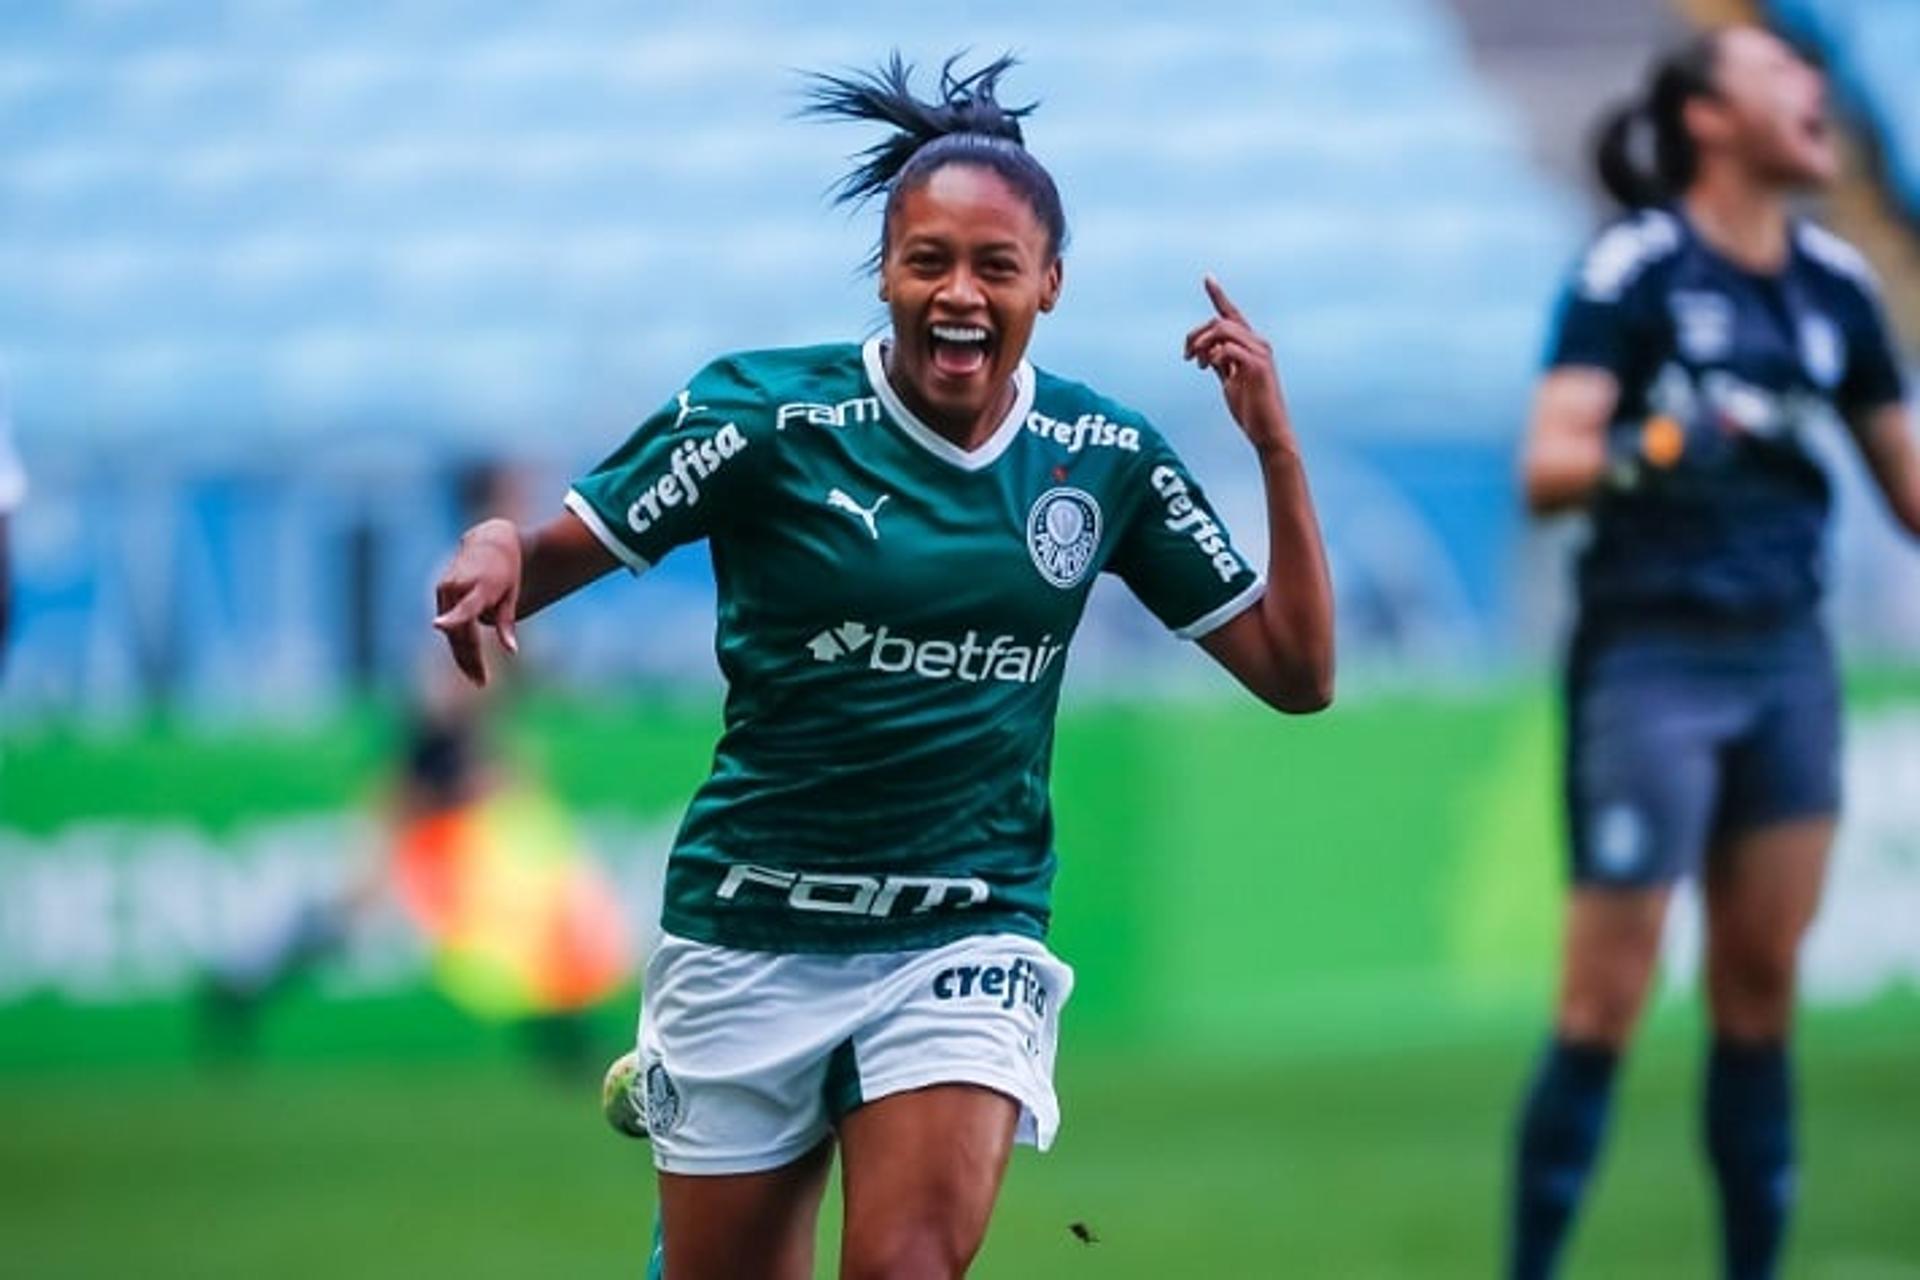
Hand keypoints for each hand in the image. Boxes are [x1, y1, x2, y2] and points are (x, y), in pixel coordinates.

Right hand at [432, 518, 522, 685]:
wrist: (489, 540)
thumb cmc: (507, 571)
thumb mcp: (512, 594)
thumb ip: (507, 623)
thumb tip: (512, 651)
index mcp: (480, 586)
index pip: (465, 605)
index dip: (453, 617)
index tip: (438, 625)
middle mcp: (457, 587)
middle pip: (459, 629)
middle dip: (469, 658)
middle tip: (482, 682)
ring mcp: (445, 589)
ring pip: (452, 631)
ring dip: (463, 656)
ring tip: (478, 677)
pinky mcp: (440, 593)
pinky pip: (449, 624)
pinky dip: (458, 642)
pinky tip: (470, 661)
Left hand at [1184, 276, 1294, 456]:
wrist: (1269, 432)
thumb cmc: (1251, 410)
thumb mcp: (1230, 382)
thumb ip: (1220, 364)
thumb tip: (1206, 353)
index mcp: (1251, 345)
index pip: (1232, 315)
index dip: (1219, 296)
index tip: (1207, 278)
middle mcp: (1258, 343)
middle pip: (1220, 320)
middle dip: (1196, 334)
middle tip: (1186, 355)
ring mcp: (1260, 353)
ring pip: (1223, 330)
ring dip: (1202, 343)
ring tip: (1196, 362)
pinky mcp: (1258, 366)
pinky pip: (1228, 349)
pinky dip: (1214, 355)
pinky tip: (1209, 368)